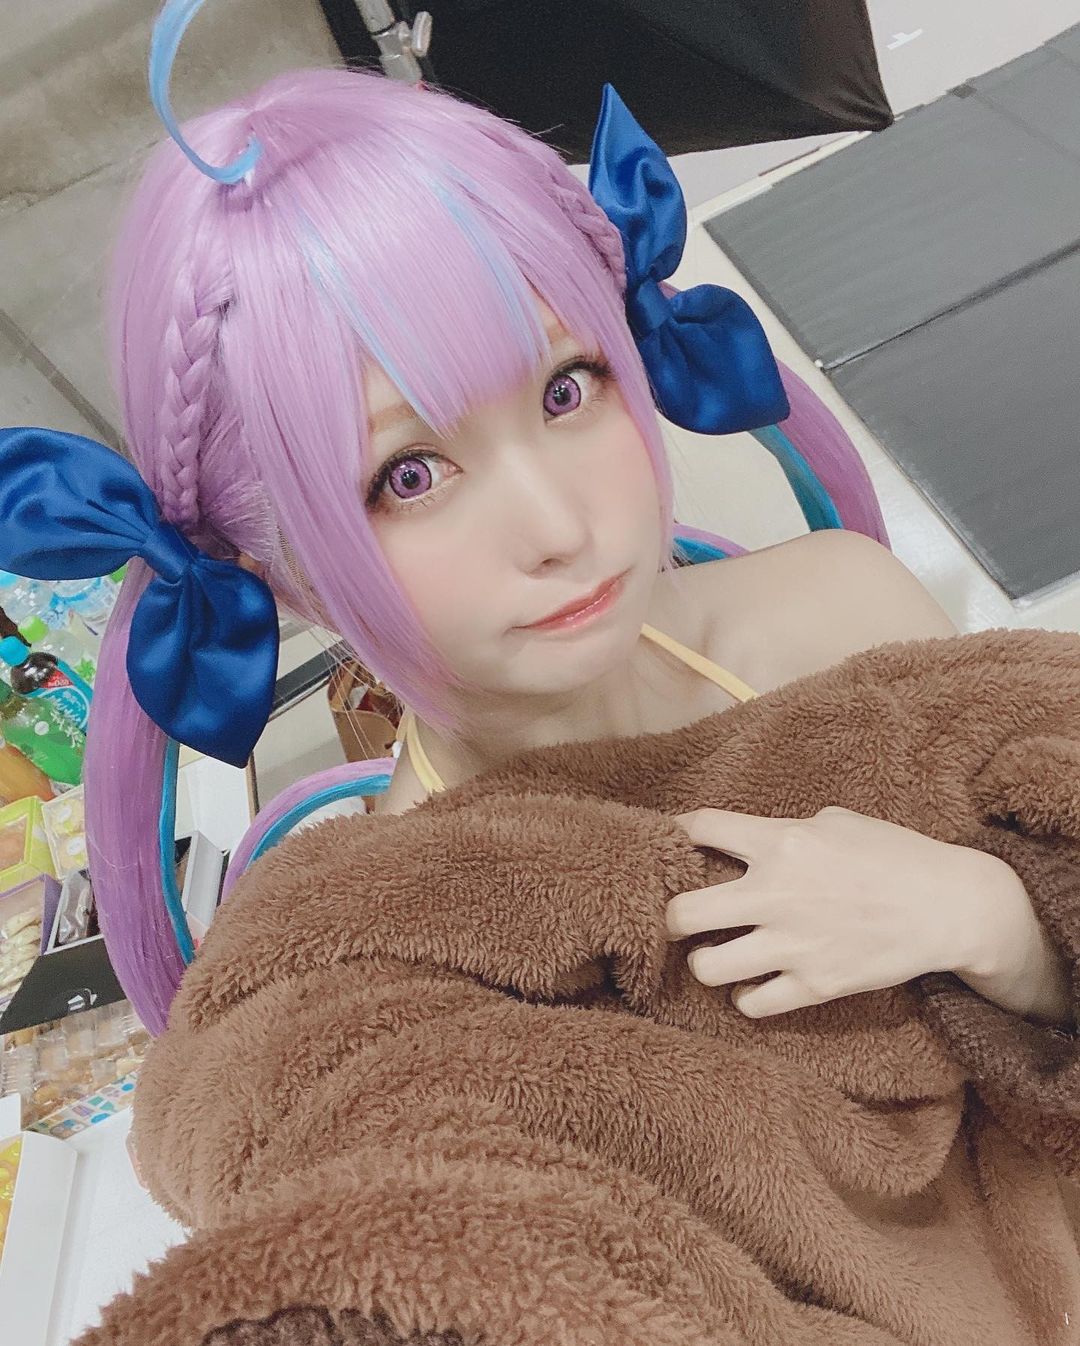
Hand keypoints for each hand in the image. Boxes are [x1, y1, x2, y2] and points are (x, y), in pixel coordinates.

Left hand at [666, 806, 1038, 1018]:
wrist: (950, 908)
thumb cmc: (896, 854)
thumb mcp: (837, 821)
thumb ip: (786, 831)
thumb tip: (749, 842)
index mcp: (781, 843)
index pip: (700, 828)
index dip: (679, 833)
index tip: (677, 842)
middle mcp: (775, 894)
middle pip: (680, 914)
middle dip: (669, 914)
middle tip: (680, 916)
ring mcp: (792, 945)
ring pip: (706, 968)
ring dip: (705, 960)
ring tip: (716, 953)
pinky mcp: (814, 986)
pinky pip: (751, 1004)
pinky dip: (746, 995)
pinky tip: (754, 982)